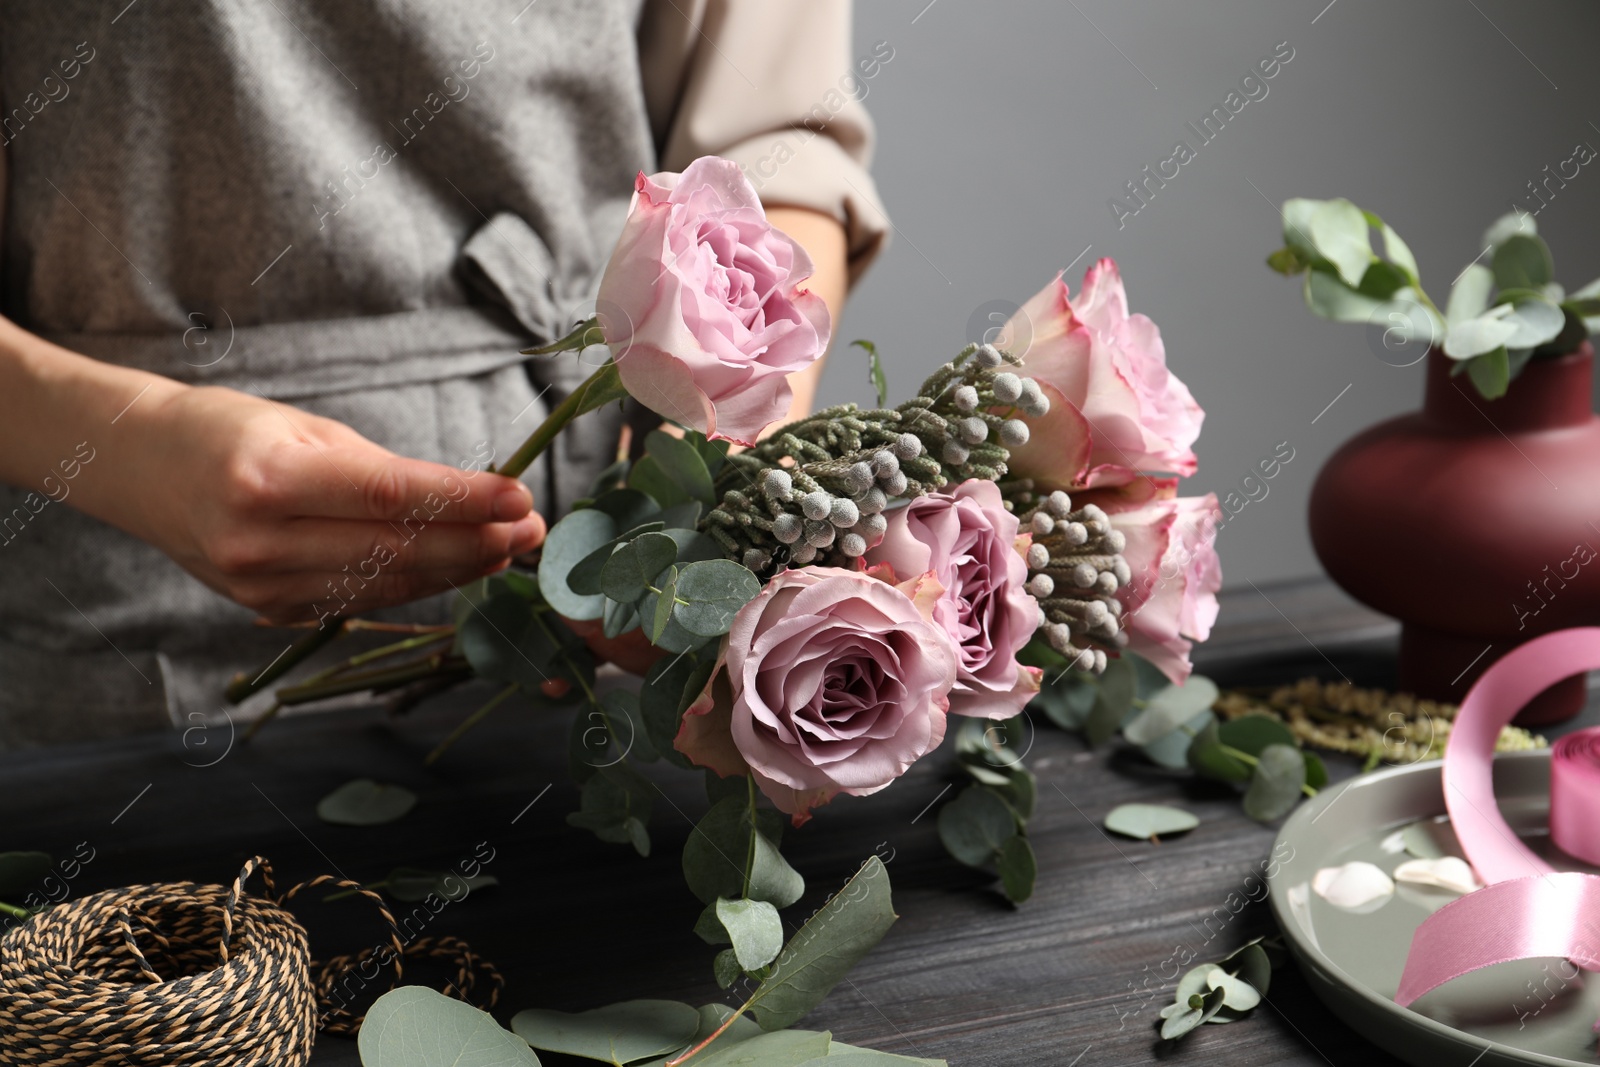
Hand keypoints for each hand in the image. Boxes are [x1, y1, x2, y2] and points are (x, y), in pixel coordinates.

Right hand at [106, 384, 543, 622]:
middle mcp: (259, 541)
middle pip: (395, 550)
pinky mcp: (267, 609)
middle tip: (532, 529)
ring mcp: (260, 585)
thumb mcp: (304, 430)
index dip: (463, 501)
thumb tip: (473, 500)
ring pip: (384, 583)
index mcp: (267, 480)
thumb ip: (383, 472)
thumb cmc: (228, 432)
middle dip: (475, 542)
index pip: (389, 497)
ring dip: (457, 569)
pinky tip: (459, 567)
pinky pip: (359, 598)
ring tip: (510, 547)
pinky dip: (415, 584)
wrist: (138, 468)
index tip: (520, 496)